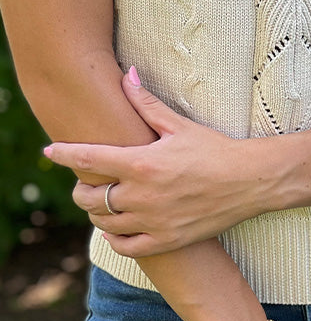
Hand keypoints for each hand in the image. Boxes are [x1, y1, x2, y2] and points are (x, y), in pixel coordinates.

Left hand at [43, 67, 279, 257]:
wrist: (249, 181)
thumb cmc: (214, 148)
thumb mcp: (178, 124)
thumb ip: (145, 103)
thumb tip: (126, 74)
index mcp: (142, 163)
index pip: (88, 158)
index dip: (64, 154)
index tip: (51, 151)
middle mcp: (142, 195)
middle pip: (89, 197)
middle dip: (81, 188)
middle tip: (87, 180)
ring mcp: (153, 221)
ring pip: (104, 222)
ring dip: (97, 212)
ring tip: (103, 201)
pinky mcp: (166, 240)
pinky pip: (125, 246)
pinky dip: (114, 237)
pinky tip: (117, 227)